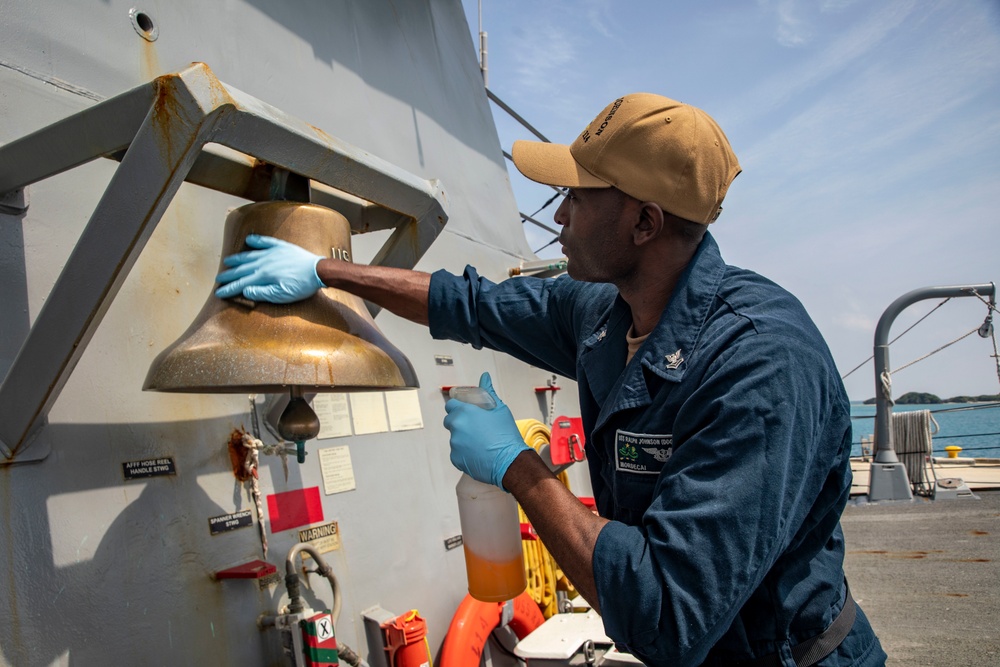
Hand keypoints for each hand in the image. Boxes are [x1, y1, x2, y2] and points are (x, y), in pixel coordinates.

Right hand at [214, 235, 324, 303]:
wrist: (318, 271)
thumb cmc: (301, 286)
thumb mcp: (281, 295)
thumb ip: (262, 293)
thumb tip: (245, 291)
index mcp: (263, 276)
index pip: (241, 283)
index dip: (229, 289)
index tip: (219, 292)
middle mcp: (264, 263)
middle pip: (242, 269)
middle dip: (229, 275)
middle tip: (218, 278)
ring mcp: (272, 253)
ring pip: (250, 255)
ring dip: (238, 259)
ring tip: (228, 261)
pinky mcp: (282, 247)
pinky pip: (266, 242)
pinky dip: (257, 240)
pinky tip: (249, 239)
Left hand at [443, 372, 530, 490]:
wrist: (510, 461)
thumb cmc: (506, 434)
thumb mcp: (500, 409)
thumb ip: (488, 391)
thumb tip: (484, 376)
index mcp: (464, 412)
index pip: (450, 405)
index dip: (457, 408)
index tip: (465, 412)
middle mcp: (456, 427)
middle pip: (450, 422)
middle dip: (459, 423)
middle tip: (476, 428)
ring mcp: (454, 444)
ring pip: (455, 438)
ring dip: (463, 439)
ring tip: (481, 443)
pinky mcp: (456, 459)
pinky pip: (457, 453)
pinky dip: (465, 453)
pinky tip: (479, 453)